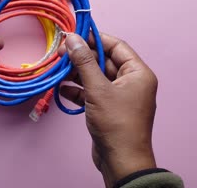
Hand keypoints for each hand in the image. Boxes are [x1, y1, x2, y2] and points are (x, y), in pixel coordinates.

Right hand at [60, 33, 156, 187]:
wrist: (121, 161)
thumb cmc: (116, 123)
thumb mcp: (98, 89)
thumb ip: (84, 62)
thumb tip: (72, 39)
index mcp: (138, 73)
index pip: (116, 46)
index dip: (95, 38)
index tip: (75, 34)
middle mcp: (131, 82)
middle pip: (104, 61)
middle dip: (81, 58)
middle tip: (60, 53)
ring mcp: (119, 96)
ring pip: (96, 77)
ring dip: (77, 74)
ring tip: (58, 71)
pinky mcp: (108, 109)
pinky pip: (92, 93)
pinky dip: (78, 90)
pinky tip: (63, 89)